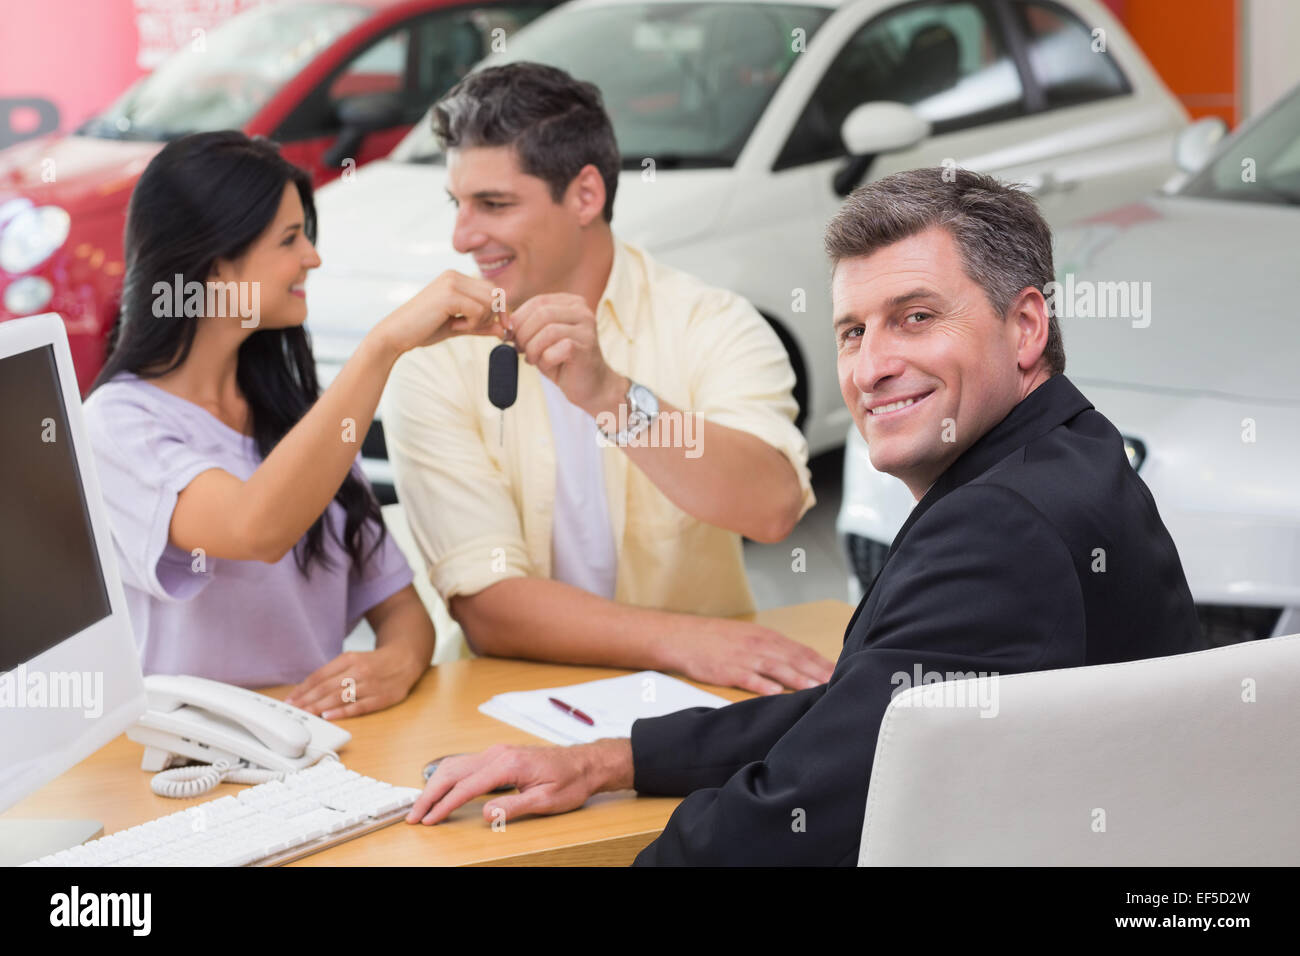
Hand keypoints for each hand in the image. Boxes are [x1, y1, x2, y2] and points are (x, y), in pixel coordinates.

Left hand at [284, 644, 426, 719]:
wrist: (407, 658)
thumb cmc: (375, 662)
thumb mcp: (353, 659)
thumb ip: (333, 673)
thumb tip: (308, 690)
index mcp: (349, 659)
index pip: (320, 676)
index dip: (303, 689)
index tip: (290, 700)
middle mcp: (359, 670)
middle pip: (327, 687)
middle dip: (307, 700)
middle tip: (292, 711)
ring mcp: (371, 684)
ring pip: (340, 697)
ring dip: (320, 707)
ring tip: (305, 715)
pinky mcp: (382, 697)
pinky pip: (359, 706)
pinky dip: (343, 712)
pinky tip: (329, 716)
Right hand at [374, 270, 505, 356]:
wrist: (396, 335)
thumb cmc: (424, 329)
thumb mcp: (459, 326)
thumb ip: (481, 325)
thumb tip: (504, 329)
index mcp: (456, 278)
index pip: (493, 289)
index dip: (501, 309)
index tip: (501, 328)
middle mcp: (455, 275)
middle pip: (495, 293)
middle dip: (492, 315)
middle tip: (470, 327)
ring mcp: (451, 282)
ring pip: (490, 302)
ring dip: (480, 320)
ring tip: (458, 326)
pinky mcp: (449, 294)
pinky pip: (478, 310)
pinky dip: (471, 324)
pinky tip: (454, 326)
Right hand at [405, 739, 632, 825]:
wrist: (585, 762)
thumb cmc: (570, 780)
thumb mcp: (547, 800)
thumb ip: (514, 807)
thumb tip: (486, 814)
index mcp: (508, 764)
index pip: (466, 786)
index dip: (444, 805)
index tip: (429, 820)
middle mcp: (498, 753)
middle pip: (452, 772)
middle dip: (429, 795)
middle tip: (413, 816)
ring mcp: (497, 751)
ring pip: (455, 765)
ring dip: (434, 785)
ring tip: (421, 806)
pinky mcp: (498, 755)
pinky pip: (465, 764)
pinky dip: (447, 777)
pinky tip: (439, 789)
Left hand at [505, 293, 621, 413]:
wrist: (591, 386)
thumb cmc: (564, 361)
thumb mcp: (544, 338)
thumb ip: (529, 326)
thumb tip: (506, 324)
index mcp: (572, 303)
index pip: (538, 302)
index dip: (519, 319)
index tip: (512, 336)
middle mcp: (582, 312)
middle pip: (541, 314)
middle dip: (524, 334)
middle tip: (522, 350)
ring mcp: (586, 329)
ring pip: (547, 331)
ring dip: (533, 348)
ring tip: (534, 360)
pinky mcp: (584, 349)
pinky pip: (554, 350)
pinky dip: (545, 360)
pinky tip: (549, 365)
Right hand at [665, 619, 834, 694]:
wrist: (683, 636)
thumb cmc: (717, 638)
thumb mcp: (748, 636)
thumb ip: (773, 649)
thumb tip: (798, 663)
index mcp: (766, 637)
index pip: (801, 650)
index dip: (821, 662)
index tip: (842, 672)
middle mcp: (759, 645)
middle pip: (794, 659)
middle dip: (818, 672)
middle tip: (839, 684)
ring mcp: (743, 657)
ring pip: (777, 669)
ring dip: (798, 679)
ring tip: (817, 689)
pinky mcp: (727, 670)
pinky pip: (748, 678)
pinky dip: (762, 685)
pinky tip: (776, 693)